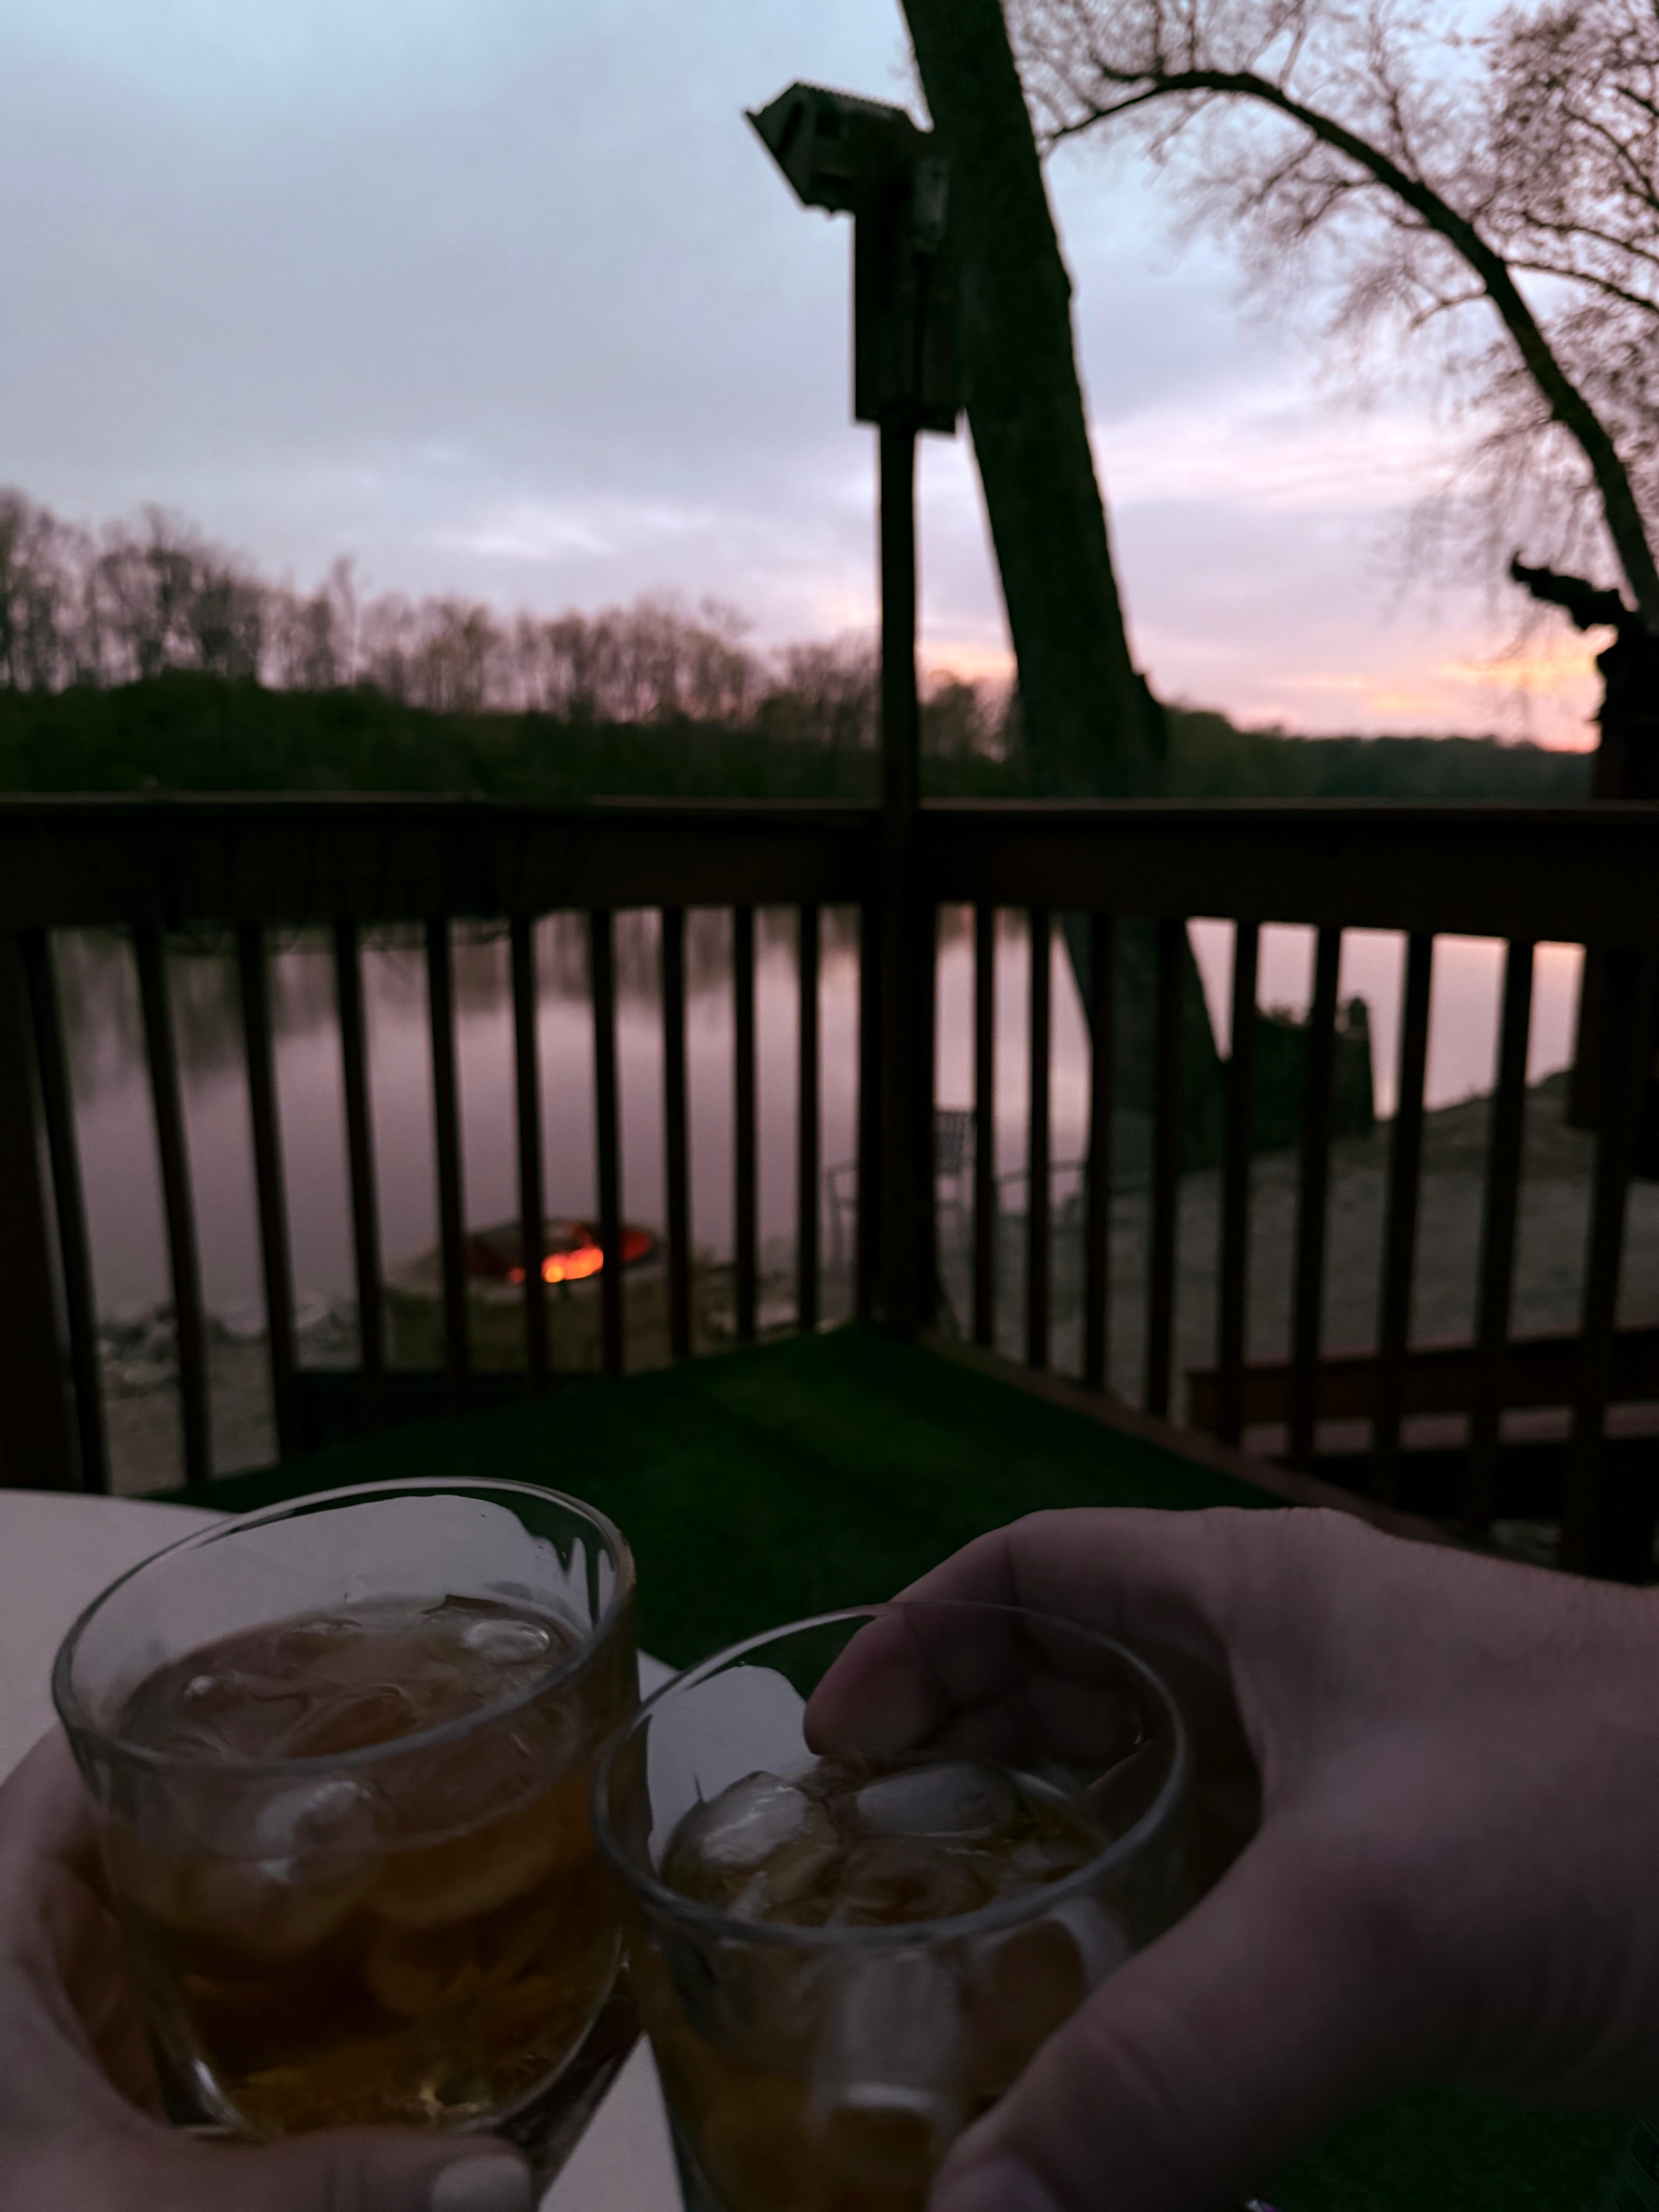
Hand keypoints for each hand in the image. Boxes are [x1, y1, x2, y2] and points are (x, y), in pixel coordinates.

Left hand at [0, 1730, 533, 2211]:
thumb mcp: (120, 2204)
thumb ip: (313, 2191)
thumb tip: (501, 2179)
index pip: (96, 1746)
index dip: (204, 1689)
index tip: (330, 1668)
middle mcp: (24, 1954)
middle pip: (153, 1825)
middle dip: (276, 1795)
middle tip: (415, 1761)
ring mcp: (59, 2038)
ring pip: (172, 1926)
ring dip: (275, 1902)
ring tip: (411, 1857)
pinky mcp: (91, 2111)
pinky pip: (183, 2022)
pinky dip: (261, 2002)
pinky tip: (357, 2003)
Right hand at [830, 1506, 1658, 2211]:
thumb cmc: (1602, 1814)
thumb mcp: (1365, 1926)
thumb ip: (1163, 2077)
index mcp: (1262, 1592)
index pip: (1035, 1565)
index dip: (916, 1640)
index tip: (837, 1757)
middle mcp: (1310, 1661)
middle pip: (1092, 1668)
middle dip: (982, 1750)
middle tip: (897, 1869)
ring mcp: (1378, 1768)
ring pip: (1179, 1777)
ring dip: (1082, 1849)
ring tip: (994, 1951)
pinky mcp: (1436, 1875)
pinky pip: (1257, 1881)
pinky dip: (1180, 1937)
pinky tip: (1149, 2027)